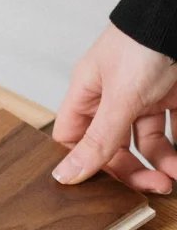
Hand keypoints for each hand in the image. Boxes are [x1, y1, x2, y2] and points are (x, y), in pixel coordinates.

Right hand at [52, 23, 176, 193]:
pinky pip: (175, 130)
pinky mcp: (174, 95)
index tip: (102, 187)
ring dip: (162, 162)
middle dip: (132, 169)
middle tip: (154, 186)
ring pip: (148, 142)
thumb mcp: (120, 98)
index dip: (85, 162)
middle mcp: (113, 97)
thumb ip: (98, 140)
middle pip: (114, 146)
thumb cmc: (145, 42)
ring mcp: (145, 97)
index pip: (75, 139)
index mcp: (88, 94)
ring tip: (175, 176)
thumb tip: (64, 175)